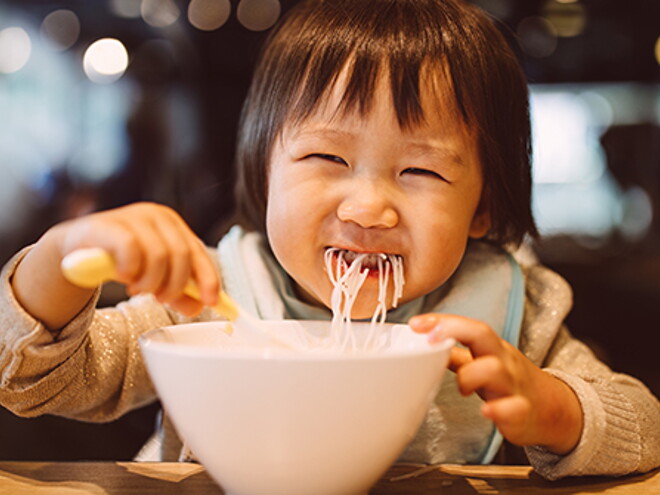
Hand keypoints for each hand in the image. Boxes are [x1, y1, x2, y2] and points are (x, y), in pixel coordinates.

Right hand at [12, 202, 219, 329]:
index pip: (199, 253)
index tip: (211, 302)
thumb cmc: (121, 259)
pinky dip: (131, 270)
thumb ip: (178, 292)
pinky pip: (131, 251)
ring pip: (158, 256)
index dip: (208, 279)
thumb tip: (199, 307)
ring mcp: (133, 217)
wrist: (76, 249)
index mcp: (173, 225)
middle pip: (181, 256)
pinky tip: (124, 276)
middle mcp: (156, 216)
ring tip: (138, 288)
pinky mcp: (109, 225)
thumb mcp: (154, 276)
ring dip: (150, 282)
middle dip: (174, 285)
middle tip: (161, 299)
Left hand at [409, 313, 582, 453]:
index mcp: (491, 348)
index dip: (442, 322)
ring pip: (494, 369)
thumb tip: (425, 345)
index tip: (416, 324)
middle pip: (483, 335)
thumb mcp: (485, 363)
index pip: (469, 325)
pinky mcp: (522, 412)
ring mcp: (514, 385)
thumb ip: (456, 355)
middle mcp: (503, 361)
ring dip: (469, 376)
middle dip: (453, 331)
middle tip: (429, 341)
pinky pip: (512, 408)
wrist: (553, 410)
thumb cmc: (510, 382)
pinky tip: (486, 412)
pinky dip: (497, 411)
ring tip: (461, 389)